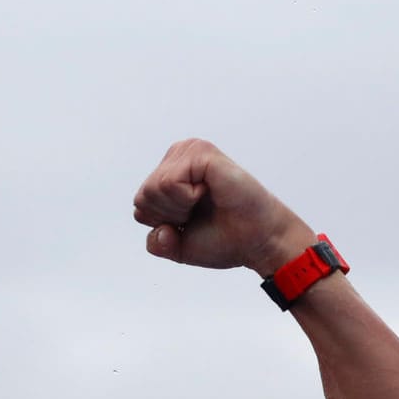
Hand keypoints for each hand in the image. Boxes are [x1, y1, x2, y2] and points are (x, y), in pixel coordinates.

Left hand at [132, 139, 312, 276]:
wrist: (257, 240)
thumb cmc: (225, 238)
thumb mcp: (179, 247)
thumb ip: (157, 242)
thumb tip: (159, 231)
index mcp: (170, 173)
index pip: (141, 205)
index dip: (164, 224)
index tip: (193, 222)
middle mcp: (178, 157)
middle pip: (143, 197)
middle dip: (170, 216)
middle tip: (202, 212)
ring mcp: (189, 151)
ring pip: (153, 190)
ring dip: (180, 207)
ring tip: (206, 201)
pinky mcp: (200, 152)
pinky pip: (169, 183)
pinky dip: (186, 199)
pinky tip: (209, 192)